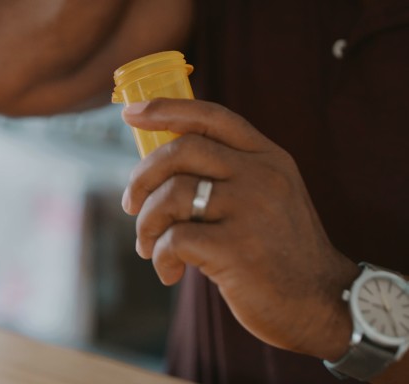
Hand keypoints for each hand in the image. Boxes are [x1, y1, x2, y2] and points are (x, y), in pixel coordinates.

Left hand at [120, 98, 359, 360]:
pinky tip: (171, 272)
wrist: (321, 301)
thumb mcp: (267, 197)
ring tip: (148, 247)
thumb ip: (228, 175)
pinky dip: (160, 256)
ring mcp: (251, 210)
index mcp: (268, 158)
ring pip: (172, 195)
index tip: (131, 113)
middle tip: (130, 203)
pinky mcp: (237, 248)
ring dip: (146, 223)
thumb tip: (159, 168)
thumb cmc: (277, 250)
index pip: (212, 117)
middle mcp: (261, 176)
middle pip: (182, 151)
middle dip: (142, 176)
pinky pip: (174, 238)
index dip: (167, 110)